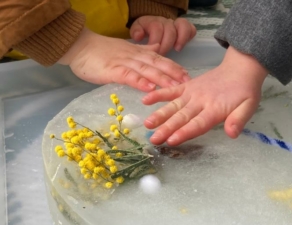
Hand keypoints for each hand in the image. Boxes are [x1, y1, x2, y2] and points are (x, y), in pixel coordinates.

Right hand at [58, 28, 189, 91]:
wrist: (78, 46)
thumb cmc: (101, 51)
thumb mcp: (126, 49)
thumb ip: (142, 52)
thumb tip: (157, 50)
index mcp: (138, 53)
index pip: (160, 59)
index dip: (175, 67)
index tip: (188, 76)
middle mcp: (134, 56)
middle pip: (158, 64)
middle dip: (174, 74)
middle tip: (189, 84)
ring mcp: (124, 62)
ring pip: (147, 70)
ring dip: (162, 78)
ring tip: (175, 87)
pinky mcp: (112, 70)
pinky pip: (129, 76)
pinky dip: (140, 82)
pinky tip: (150, 88)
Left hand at [130, 16, 195, 54]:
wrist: (151, 27)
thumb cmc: (145, 33)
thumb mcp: (137, 31)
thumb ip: (136, 32)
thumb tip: (138, 36)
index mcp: (153, 21)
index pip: (156, 27)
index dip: (155, 40)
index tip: (154, 52)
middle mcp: (166, 22)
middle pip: (170, 30)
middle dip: (166, 44)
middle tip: (163, 55)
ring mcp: (176, 25)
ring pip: (183, 26)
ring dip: (181, 39)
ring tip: (177, 49)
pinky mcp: (185, 29)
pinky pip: (191, 29)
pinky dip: (189, 37)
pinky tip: (182, 47)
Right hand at [142, 46, 268, 145]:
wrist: (240, 67)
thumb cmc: (245, 91)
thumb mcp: (249, 106)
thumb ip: (239, 119)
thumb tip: (232, 134)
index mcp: (215, 108)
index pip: (198, 123)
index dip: (184, 132)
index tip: (171, 141)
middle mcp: (201, 101)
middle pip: (182, 117)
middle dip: (167, 129)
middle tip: (154, 139)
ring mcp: (192, 92)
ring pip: (174, 105)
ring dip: (160, 115)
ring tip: (147, 124)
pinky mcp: (187, 86)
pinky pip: (171, 90)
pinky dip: (159, 94)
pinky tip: (145, 100)